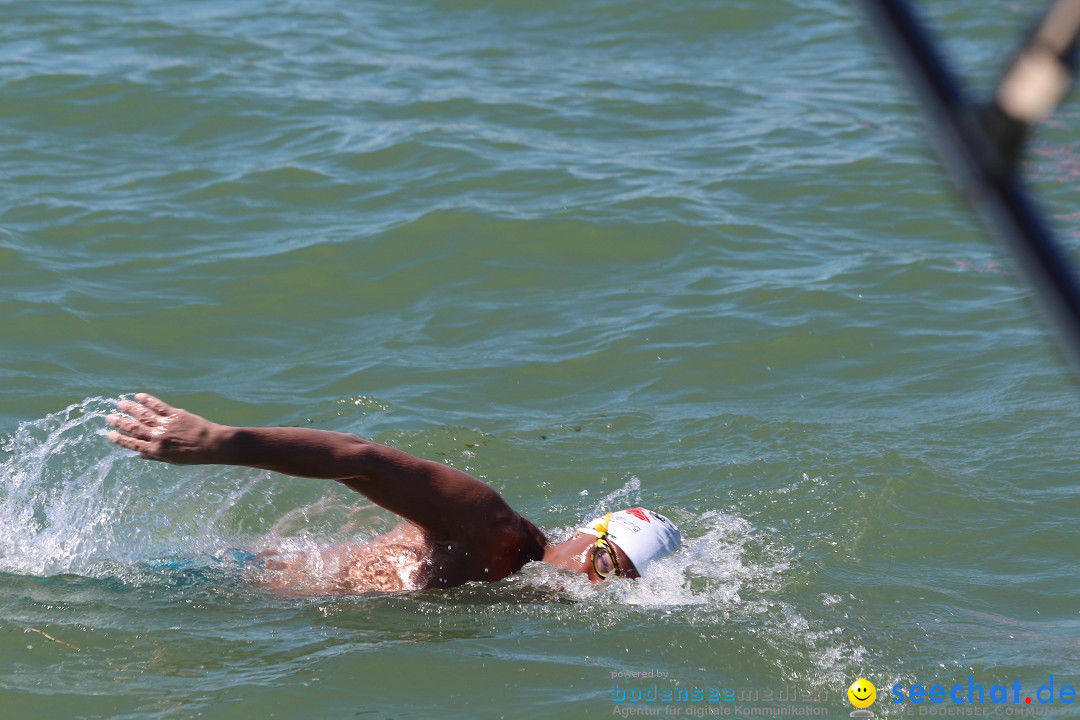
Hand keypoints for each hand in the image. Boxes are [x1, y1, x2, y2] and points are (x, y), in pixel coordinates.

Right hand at [106, 393, 225, 463]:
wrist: (212, 444)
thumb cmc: (194, 455)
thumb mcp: (173, 461)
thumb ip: (155, 456)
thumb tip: (139, 456)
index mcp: (156, 450)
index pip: (133, 444)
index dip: (120, 439)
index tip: (109, 434)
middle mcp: (157, 437)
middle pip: (134, 428)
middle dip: (120, 422)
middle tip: (109, 417)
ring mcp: (165, 424)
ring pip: (143, 415)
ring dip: (130, 409)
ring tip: (120, 404)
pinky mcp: (174, 414)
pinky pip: (157, 405)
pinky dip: (147, 400)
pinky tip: (139, 396)